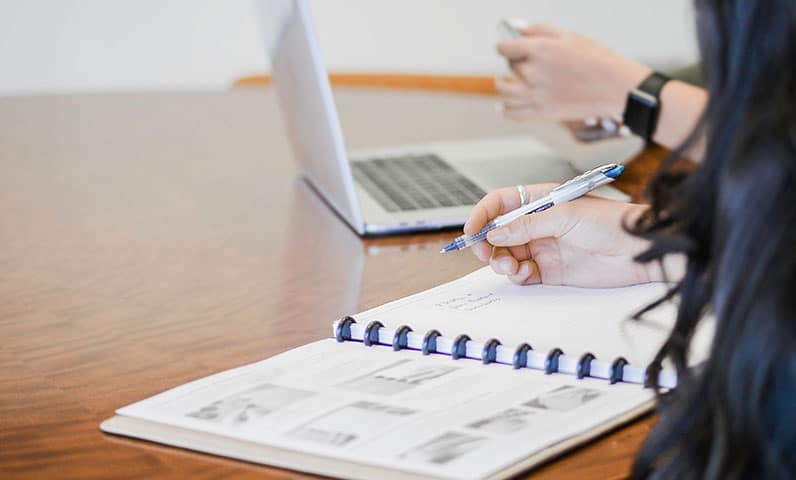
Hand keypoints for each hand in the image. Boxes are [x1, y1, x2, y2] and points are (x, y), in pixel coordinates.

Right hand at [464, 183, 655, 287]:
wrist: (640, 252)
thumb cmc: (612, 223)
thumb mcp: (564, 216)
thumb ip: (526, 226)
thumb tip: (495, 234)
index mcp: (540, 201)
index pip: (500, 203)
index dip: (482, 215)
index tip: (471, 230)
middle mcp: (538, 224)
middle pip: (498, 232)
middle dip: (487, 243)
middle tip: (485, 253)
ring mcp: (542, 247)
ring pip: (506, 255)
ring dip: (500, 261)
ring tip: (509, 265)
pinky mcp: (549, 271)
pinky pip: (521, 274)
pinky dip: (515, 275)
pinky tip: (523, 273)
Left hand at [495, 24, 650, 121]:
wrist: (614, 87)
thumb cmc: (597, 59)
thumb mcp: (569, 36)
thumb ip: (540, 30)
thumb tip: (519, 30)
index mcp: (538, 49)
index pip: (505, 48)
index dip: (505, 46)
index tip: (506, 47)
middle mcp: (532, 72)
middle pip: (511, 66)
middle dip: (515, 62)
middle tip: (525, 61)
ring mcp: (535, 94)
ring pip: (504, 89)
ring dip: (501, 84)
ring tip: (501, 81)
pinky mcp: (542, 112)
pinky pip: (514, 114)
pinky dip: (505, 111)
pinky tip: (502, 107)